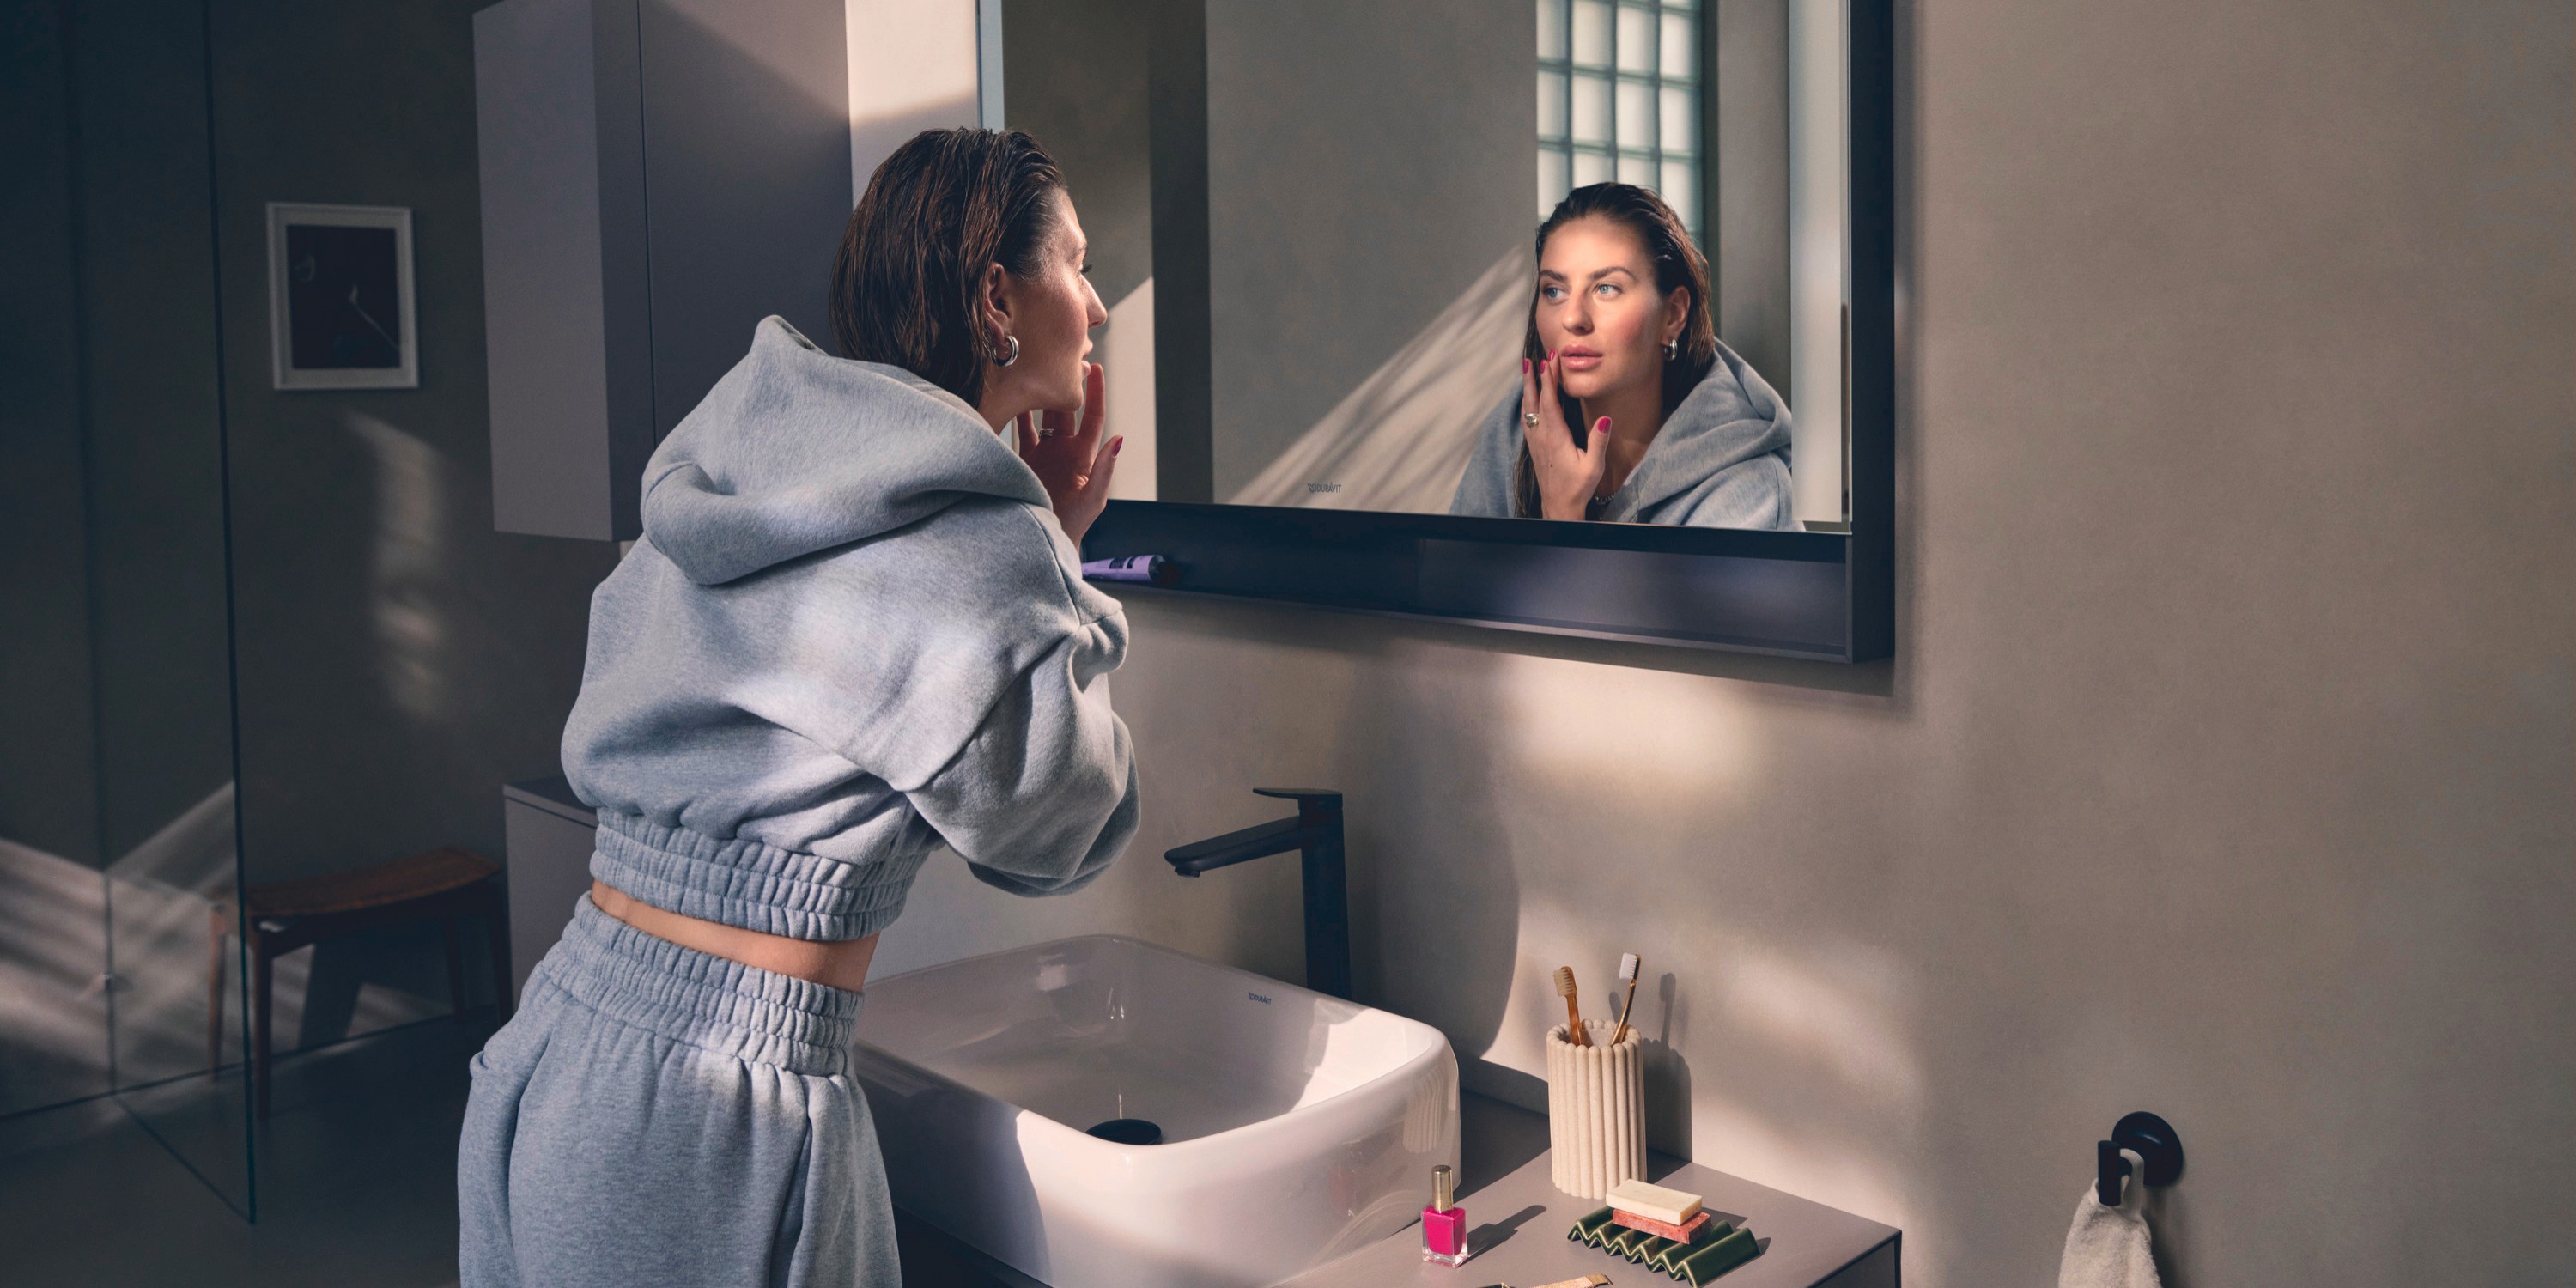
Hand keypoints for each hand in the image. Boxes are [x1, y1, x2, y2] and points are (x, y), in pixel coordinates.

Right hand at [1015, 361, 1122, 543]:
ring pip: (1041, 415)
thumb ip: (1104, 468)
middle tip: (1061, 359)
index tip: (1095, 368)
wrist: (1042, 538)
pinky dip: (1016, 414)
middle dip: (1064, 385)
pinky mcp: (1023, 459)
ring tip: (1036, 371)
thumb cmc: (1073, 524)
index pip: (1091, 416)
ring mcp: (1044, 453)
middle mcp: (1064, 449)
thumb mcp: (1092, 498)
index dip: (1094, 393)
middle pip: (1065, 410)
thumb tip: (1119, 439)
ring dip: (1040, 395)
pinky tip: (1013, 396)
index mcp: (1084, 455)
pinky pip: (1020, 430)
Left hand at [1521, 352, 1609, 520]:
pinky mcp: (1535, 447)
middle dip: (1533, 378)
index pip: (1549, 402)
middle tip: (1530, 358)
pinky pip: (1528, 418)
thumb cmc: (1578, 487)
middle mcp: (1541, 437)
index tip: (1550, 360)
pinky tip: (1528, 399)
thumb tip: (1605, 419)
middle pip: (1533, 401)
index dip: (1549, 380)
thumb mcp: (1594, 466)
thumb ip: (1598, 442)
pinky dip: (1528, 402)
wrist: (1559, 506)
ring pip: (1528, 408)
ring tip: (1526, 370)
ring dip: (1527, 388)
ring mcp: (1535, 441)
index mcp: (1555, 437)